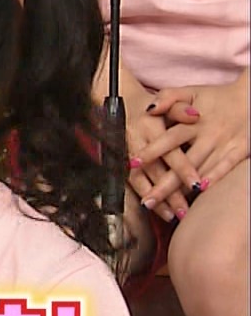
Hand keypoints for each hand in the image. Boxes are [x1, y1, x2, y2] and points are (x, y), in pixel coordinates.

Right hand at [123, 87, 195, 222]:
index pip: (169, 150)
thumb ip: (178, 107)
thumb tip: (194, 116)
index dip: (182, 168)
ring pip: (140, 181)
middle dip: (169, 193)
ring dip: (156, 200)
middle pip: (154, 171)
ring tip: (171, 216)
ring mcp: (126, 153)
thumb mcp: (166, 99)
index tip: (197, 183)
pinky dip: (144, 196)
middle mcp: (136, 142)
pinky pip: (131, 183)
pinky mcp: (119, 162)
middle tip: (184, 211)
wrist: (120, 104)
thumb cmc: (149, 105)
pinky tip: (156, 209)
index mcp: (149, 127)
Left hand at [138, 75, 249, 195]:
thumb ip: (168, 97)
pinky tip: (200, 192)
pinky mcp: (241, 150)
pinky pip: (226, 167)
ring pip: (202, 170)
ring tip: (169, 209)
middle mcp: (208, 134)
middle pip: (183, 162)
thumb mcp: (190, 91)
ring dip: (185, 190)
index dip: (151, 151)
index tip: (133, 165)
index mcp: (192, 122)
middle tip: (147, 202)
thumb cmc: (215, 97)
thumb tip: (149, 109)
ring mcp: (225, 144)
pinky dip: (214, 179)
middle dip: (165, 184)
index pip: (169, 138)